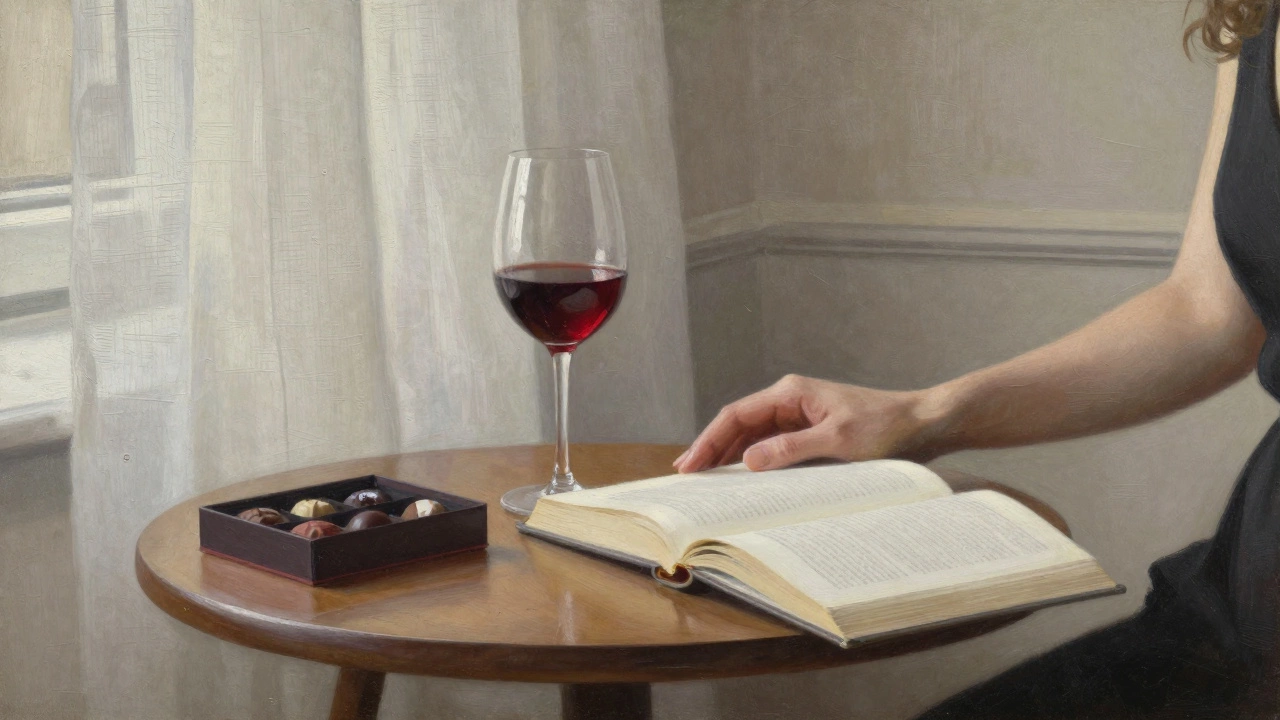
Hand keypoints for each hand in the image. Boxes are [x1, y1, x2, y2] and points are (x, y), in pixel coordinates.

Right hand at [673, 375, 940, 472]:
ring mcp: (800, 417)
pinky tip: (744, 479)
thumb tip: (748, 460)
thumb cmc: (885, 426)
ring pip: (753, 437)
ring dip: (730, 456)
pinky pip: (773, 447)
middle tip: (687, 476)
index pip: (737, 415)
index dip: (709, 440)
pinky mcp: (811, 433)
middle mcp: (791, 401)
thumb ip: (791, 449)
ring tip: (706, 480)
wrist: (922, 424)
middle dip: (712, 448)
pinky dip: (754, 461)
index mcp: (791, 393)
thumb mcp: (838, 440)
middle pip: (739, 424)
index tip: (690, 463)